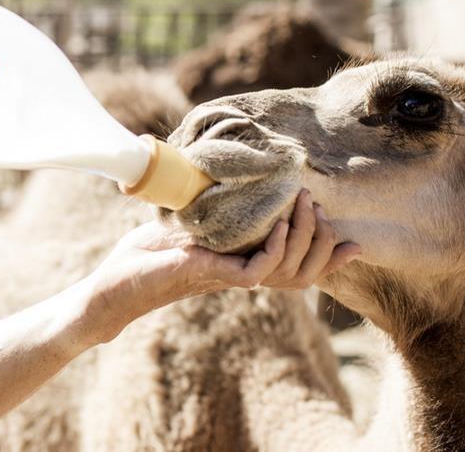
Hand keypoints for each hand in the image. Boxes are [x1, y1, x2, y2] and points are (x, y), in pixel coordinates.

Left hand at [79, 189, 358, 343]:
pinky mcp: (212, 277)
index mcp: (241, 266)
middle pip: (303, 273)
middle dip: (322, 241)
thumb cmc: (142, 257)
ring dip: (303, 236)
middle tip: (319, 204)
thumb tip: (220, 178)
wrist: (111, 286)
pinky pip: (259, 270)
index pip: (296, 270)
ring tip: (303, 204)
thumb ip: (210, 211)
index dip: (328, 261)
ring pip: (288, 270)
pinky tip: (280, 223)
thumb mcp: (184, 226)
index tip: (353, 242)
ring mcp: (228, 278)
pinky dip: (275, 248)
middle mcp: (241, 275)